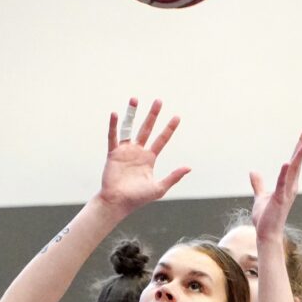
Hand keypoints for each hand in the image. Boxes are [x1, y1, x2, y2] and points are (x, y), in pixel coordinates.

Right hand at [98, 98, 189, 215]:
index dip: (169, 129)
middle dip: (153, 115)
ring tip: (135, 99)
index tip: (177, 117)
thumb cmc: (138, 198)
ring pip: (129, 128)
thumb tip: (189, 168)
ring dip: (132, 114)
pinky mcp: (113, 153)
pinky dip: (114, 126)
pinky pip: (113, 137)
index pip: (162, 140)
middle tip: (159, 101)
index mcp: (149, 159)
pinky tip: (115, 114)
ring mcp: (125, 151)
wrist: (118, 203)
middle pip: (147, 129)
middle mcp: (138, 152)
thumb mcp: (159, 188)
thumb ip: (173, 177)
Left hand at [249, 128, 301, 242]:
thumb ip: (259, 184)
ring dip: (300, 156)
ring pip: (294, 170)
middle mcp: (291, 186)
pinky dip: (284, 173)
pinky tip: (287, 162)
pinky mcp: (279, 199)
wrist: (266, 234)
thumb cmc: (266, 217)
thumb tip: (253, 171)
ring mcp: (286, 192)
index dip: (299, 146)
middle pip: (298, 161)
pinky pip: (282, 184)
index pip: (295, 161)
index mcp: (288, 184)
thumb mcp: (261, 196)